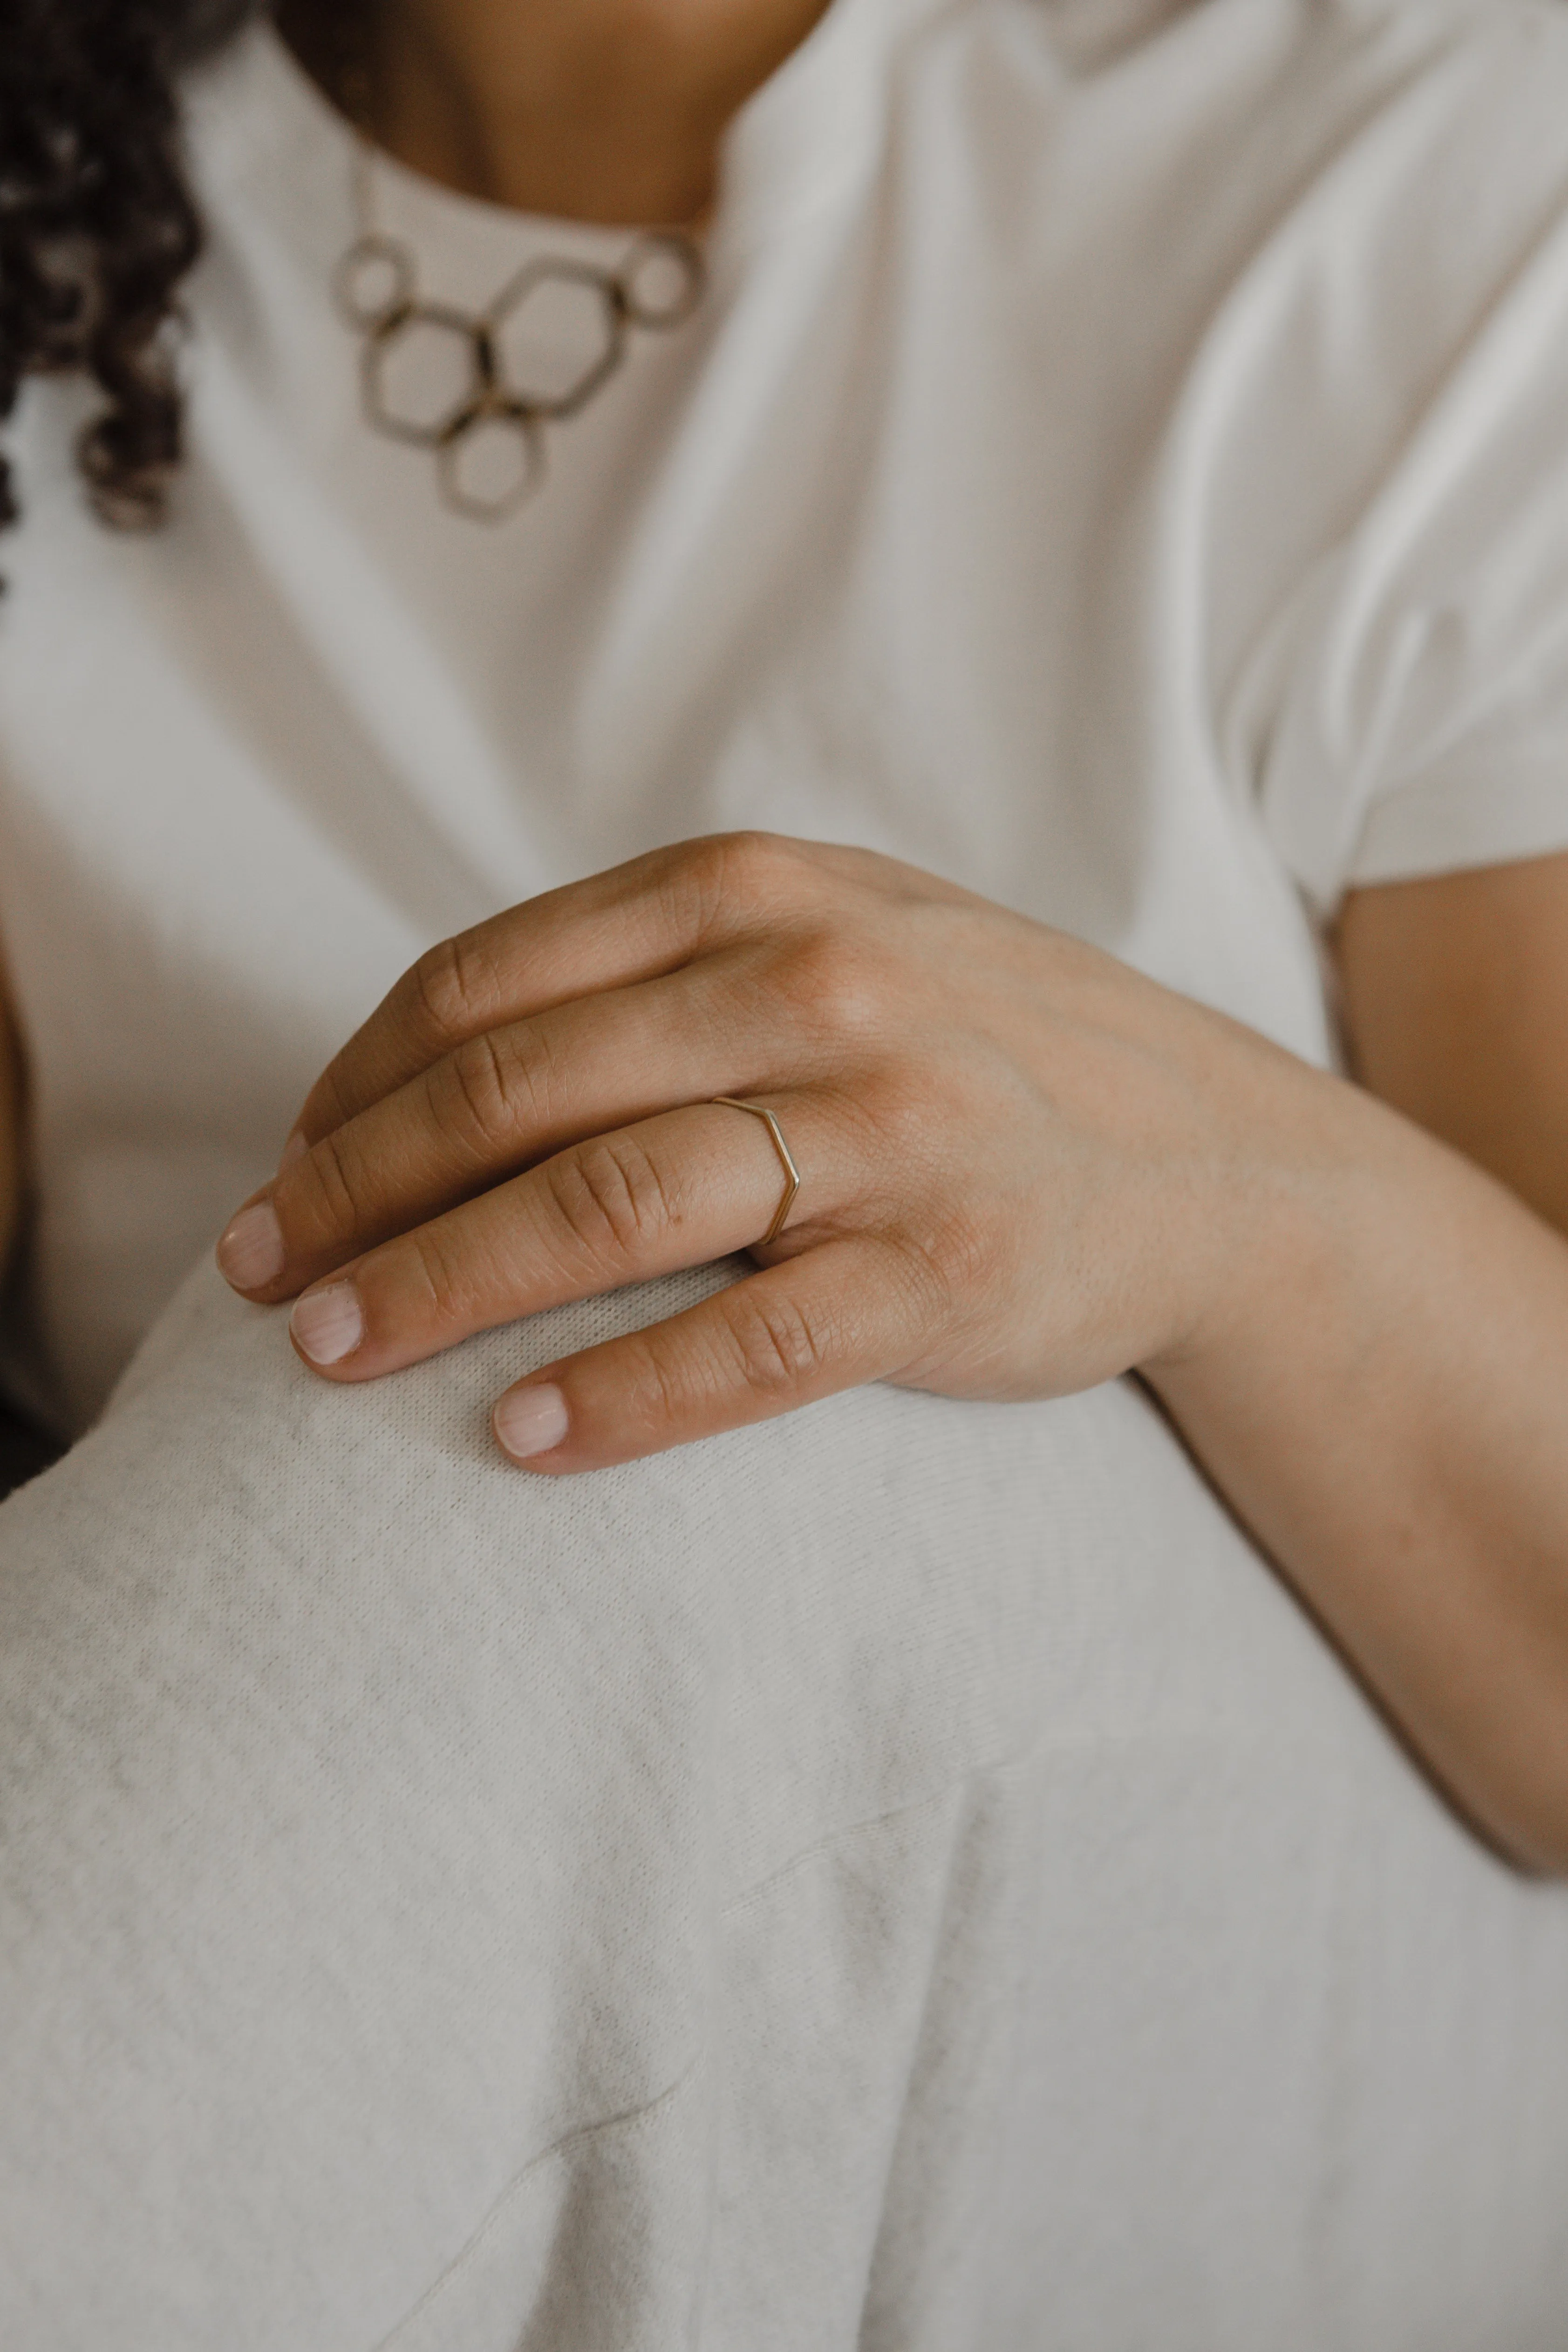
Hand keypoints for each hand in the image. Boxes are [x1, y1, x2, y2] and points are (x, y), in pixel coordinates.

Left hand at [215, 834, 1310, 1470]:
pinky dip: (621, 1393)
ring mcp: (886, 1127)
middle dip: (353, 1191)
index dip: (355, 1086)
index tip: (286, 1169)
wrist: (1212, 1159)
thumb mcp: (830, 941)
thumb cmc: (975, 1051)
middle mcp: (811, 986)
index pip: (485, 984)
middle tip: (254, 1277)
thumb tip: (435, 1065)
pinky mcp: (944, 1268)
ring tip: (325, 1357)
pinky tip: (519, 1435)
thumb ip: (656, 969)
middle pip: (514, 1093)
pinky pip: (749, 1341)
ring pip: (606, 1206)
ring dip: (440, 1286)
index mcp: (755, 893)